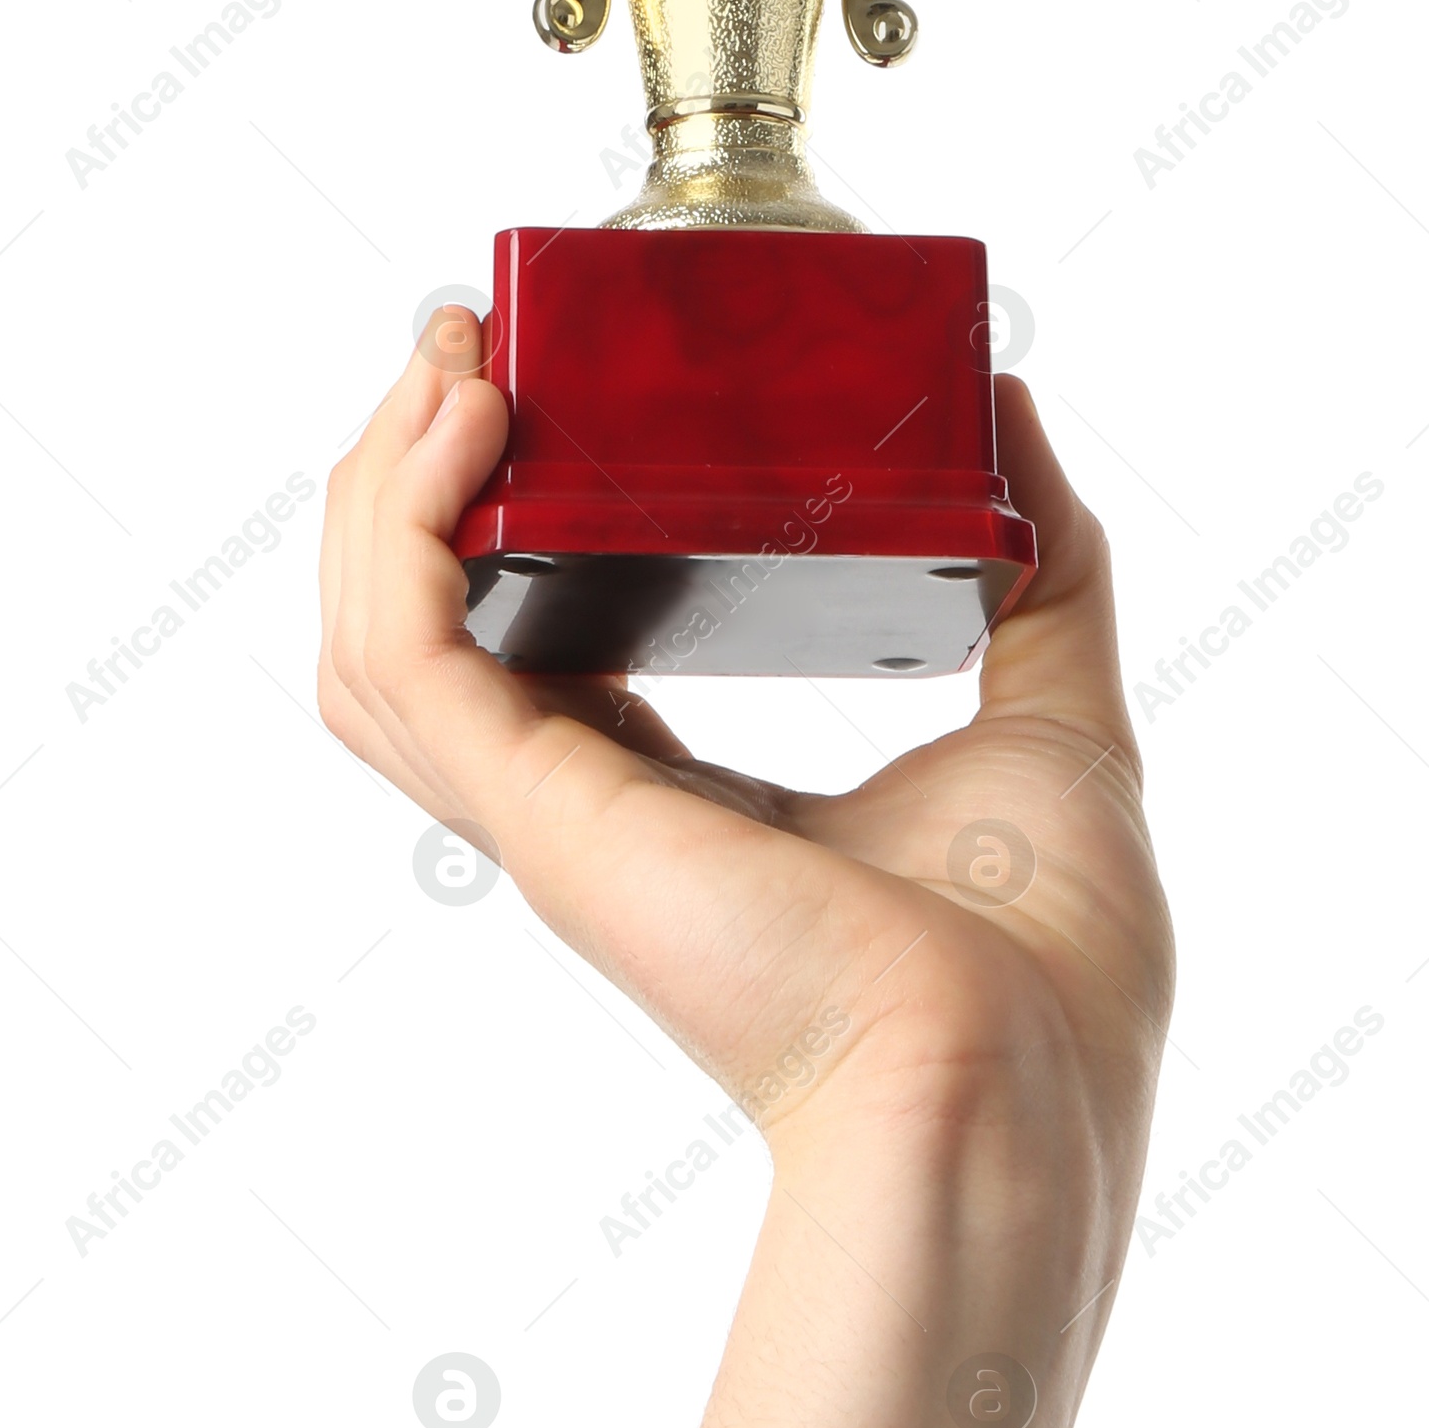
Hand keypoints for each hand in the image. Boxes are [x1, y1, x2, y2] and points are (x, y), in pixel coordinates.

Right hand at [321, 313, 1169, 1153]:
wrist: (1023, 1083)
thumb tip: (1014, 411)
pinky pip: (405, 652)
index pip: (534, 642)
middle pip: (419, 626)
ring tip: (451, 363)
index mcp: (678, 800)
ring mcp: (552, 812)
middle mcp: (590, 807)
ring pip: (373, 636)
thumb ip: (1045, 564)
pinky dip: (406, 526)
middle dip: (411, 474)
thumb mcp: (1055, 710)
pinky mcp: (545, 808)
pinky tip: (468, 423)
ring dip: (382, 484)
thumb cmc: (1046, 966)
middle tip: (468, 344)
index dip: (512, 510)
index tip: (536, 385)